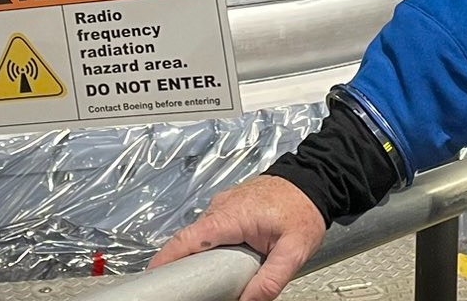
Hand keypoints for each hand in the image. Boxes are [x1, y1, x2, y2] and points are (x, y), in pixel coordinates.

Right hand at [149, 175, 325, 300]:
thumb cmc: (303, 209)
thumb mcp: (294, 251)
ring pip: (200, 235)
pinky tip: (221, 257)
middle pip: (190, 239)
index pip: (189, 238)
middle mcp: (221, 207)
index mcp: (232, 215)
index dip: (167, 257)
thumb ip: (270, 280)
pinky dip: (209, 244)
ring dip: (199, 254)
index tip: (155, 275)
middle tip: (187, 285)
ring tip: (208, 274)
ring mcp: (222, 205)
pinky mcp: (227, 207)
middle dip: (183, 262)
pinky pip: (210, 229)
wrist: (312, 181)